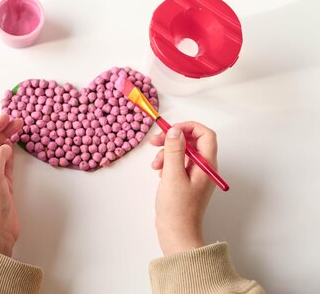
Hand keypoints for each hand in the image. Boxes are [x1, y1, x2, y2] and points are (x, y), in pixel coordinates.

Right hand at [149, 122, 217, 254]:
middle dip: (173, 139)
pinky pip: (178, 164)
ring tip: (155, 165)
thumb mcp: (173, 175)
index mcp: (207, 165)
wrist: (177, 233)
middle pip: (192, 142)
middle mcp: (204, 168)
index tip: (170, 130)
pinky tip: (159, 173)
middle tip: (155, 141)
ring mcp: (196, 175)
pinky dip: (167, 163)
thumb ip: (175, 150)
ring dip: (167, 153)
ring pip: (183, 152)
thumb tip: (175, 131)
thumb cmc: (177, 208)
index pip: (205, 134)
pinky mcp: (187, 182)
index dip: (188, 127)